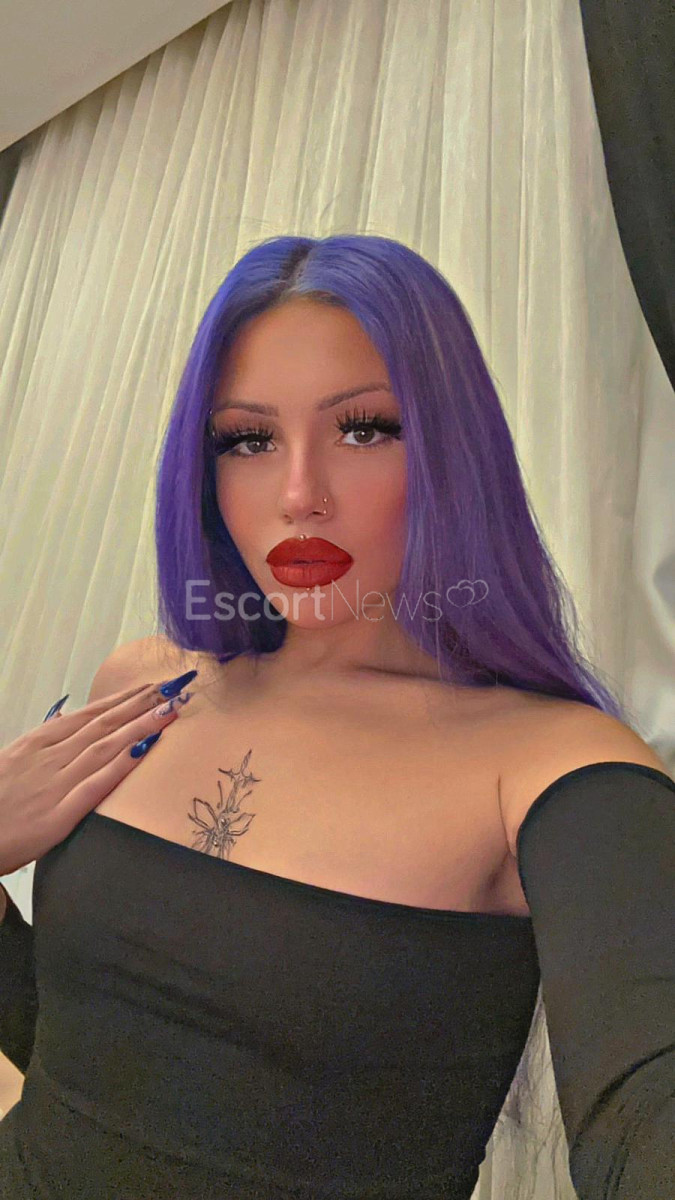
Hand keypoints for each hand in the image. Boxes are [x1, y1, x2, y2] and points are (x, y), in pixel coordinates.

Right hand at [0, 681, 189, 875]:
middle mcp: (50, 757)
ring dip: (141, 726)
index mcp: (38, 743)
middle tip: (175, 687)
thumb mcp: (14, 760)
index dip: (123, 699)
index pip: (89, 714)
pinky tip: (147, 750)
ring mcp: (55, 784)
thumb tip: (64, 715)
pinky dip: (123, 765)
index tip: (151, 685)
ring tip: (170, 709)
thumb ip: (44, 739)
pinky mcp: (58, 815)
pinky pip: (96, 785)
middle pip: (104, 724)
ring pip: (105, 747)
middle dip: (142, 704)